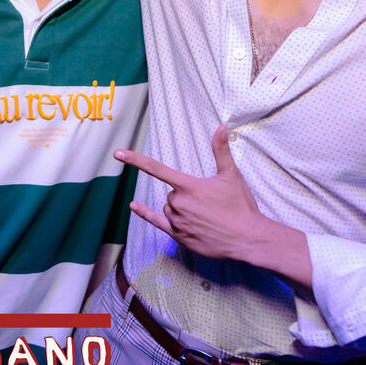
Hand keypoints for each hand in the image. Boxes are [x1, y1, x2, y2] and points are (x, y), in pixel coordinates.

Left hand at [117, 127, 267, 261]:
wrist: (246, 237)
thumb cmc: (239, 205)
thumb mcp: (231, 175)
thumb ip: (221, 150)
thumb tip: (222, 127)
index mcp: (188, 186)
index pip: (156, 168)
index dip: (135, 160)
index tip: (118, 153)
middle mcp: (178, 203)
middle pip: (172, 193)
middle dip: (185, 195)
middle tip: (208, 203)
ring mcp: (177, 221)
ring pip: (169, 208)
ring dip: (181, 209)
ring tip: (206, 216)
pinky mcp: (179, 236)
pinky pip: (157, 222)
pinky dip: (145, 213)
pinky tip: (134, 206)